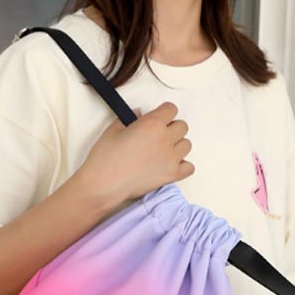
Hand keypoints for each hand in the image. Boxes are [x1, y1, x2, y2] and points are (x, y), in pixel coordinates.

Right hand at [80, 102, 194, 204]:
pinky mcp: (171, 175)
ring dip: (177, 145)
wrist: (104, 184)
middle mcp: (165, 139)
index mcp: (152, 124)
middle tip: (158, 135)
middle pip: (182, 126)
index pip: (171, 109)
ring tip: (163, 151)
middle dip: (171, 128)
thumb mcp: (113, 130)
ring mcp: (171, 158)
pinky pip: (189, 167)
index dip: (164, 112)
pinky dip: (183, 165)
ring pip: (187, 145)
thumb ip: (130, 119)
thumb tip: (139, 114)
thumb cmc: (105, 158)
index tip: (158, 118)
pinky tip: (170, 165)